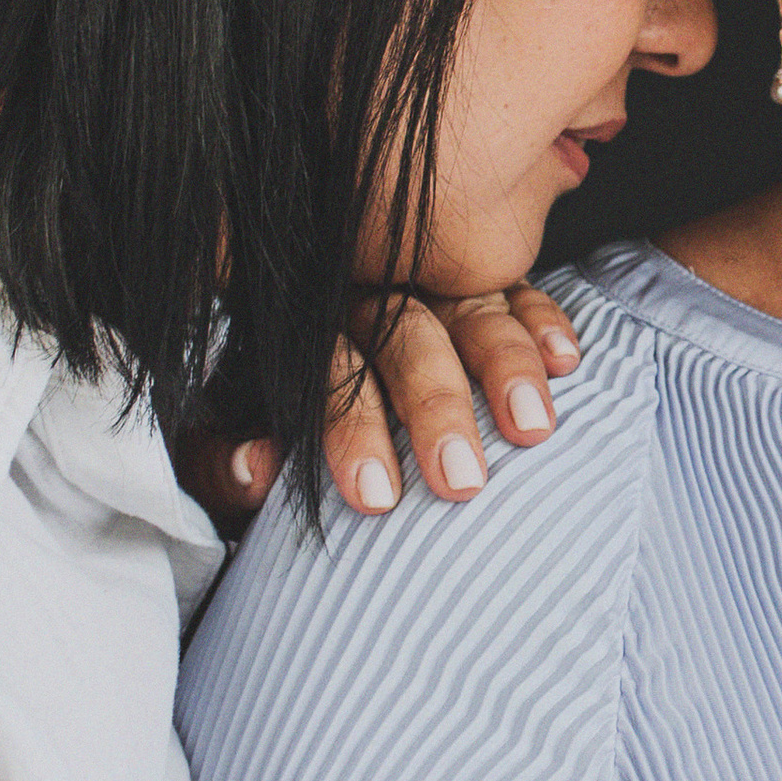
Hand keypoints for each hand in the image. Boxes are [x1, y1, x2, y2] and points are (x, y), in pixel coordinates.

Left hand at [170, 282, 581, 528]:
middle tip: (462, 481)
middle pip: (405, 334)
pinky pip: (515, 290)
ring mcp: (426, 284)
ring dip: (505, 364)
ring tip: (531, 428)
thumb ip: (220, 459)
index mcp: (297, 328)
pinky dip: (540, 321)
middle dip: (436, 407)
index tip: (376, 497)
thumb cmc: (255, 419)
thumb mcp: (216, 442)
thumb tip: (255, 469)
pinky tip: (565, 360)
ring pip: (469, 307)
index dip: (352, 429)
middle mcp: (363, 294)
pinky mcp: (476, 285)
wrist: (284, 365)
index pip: (329, 368)